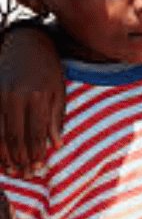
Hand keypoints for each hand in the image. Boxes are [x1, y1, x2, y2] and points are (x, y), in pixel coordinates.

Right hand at [0, 24, 63, 175]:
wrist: (26, 45)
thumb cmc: (48, 70)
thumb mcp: (59, 92)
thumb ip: (56, 119)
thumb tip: (55, 145)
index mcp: (38, 96)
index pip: (36, 133)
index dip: (36, 154)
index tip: (39, 168)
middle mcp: (15, 96)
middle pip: (16, 137)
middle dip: (21, 159)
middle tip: (25, 174)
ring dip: (5, 155)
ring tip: (12, 170)